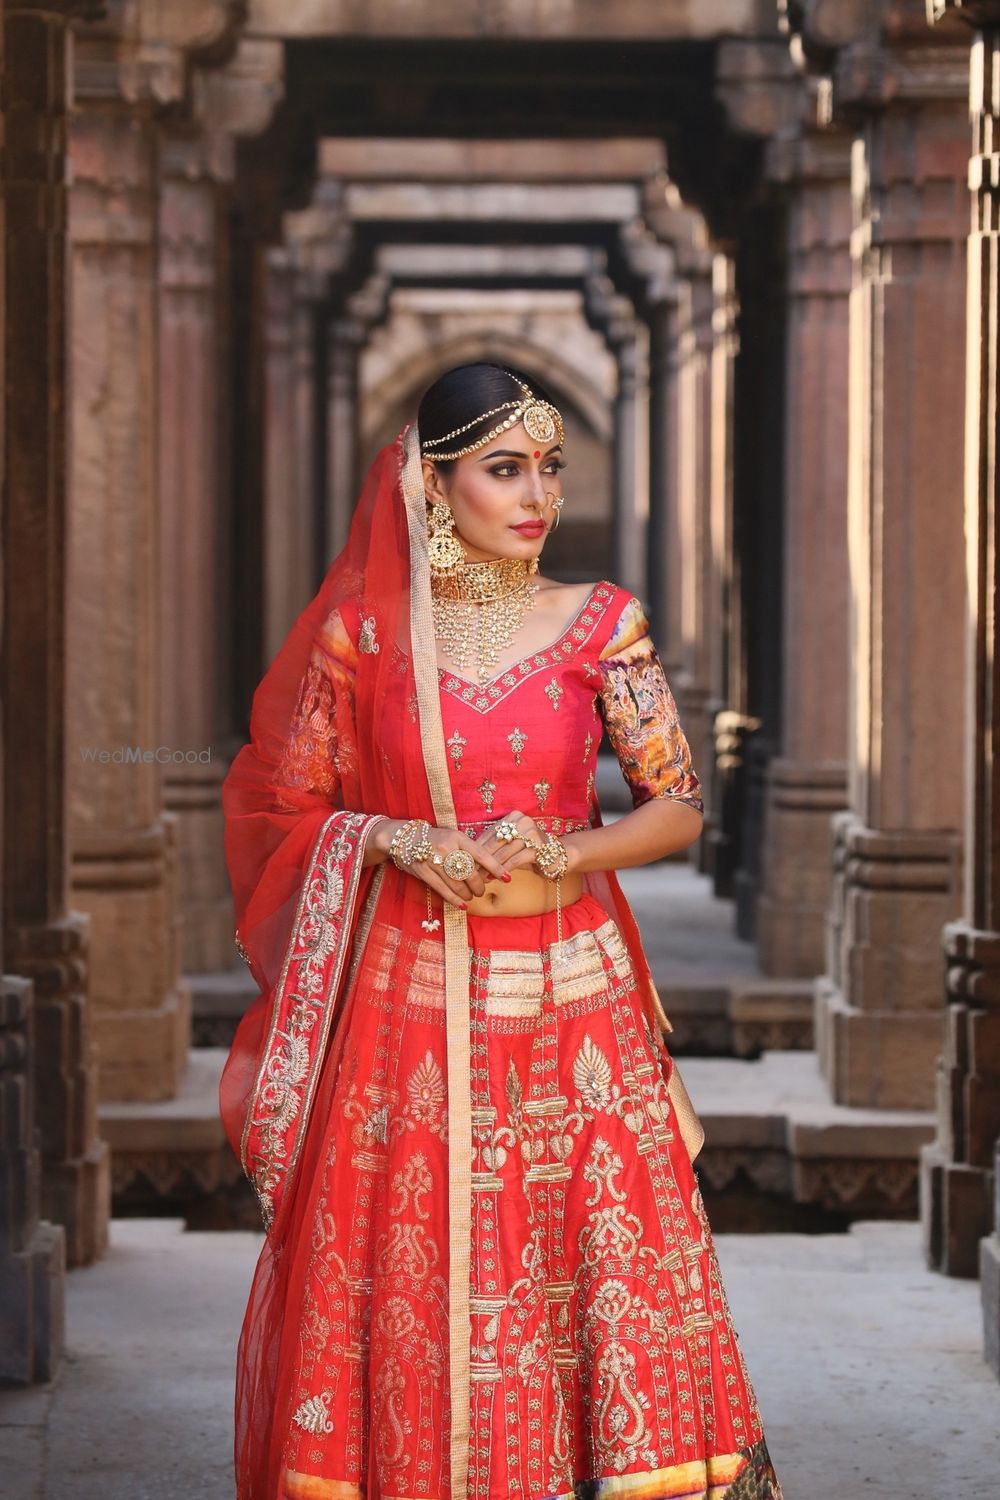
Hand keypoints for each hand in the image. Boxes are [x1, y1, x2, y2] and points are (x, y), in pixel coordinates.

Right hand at [375, 818, 509, 907]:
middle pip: (470, 873)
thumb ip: (466, 850)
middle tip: (481, 891)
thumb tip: (486, 870)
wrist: (402, 837)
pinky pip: (443, 890)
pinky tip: (462, 905)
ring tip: (470, 897)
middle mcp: (446, 848)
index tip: (507, 878)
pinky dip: (454, 899)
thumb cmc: (433, 838)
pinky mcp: (424, 872)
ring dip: (467, 894)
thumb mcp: (451, 837)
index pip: (482, 854)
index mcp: (457, 837)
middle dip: (479, 886)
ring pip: (457, 884)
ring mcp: (434, 860)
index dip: (496, 868)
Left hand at [477, 809, 561, 874]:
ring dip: (490, 867)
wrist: (558, 856)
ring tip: (480, 877)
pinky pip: (515, 860)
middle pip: (495, 842)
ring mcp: (531, 833)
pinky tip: (496, 877)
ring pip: (503, 852)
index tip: (465, 860)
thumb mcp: (511, 844)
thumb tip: (470, 854)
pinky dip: (504, 870)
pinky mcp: (537, 847)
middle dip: (481, 859)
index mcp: (513, 817)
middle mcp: (522, 821)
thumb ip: (495, 845)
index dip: (476, 848)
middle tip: (469, 871)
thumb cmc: (530, 851)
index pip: (490, 833)